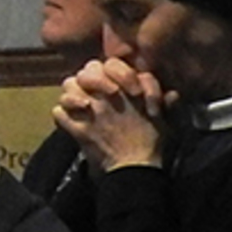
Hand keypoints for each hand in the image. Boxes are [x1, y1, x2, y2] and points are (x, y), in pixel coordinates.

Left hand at [56, 56, 170, 172]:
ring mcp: (88, 111)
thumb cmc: (151, 142)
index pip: (112, 63)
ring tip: (82, 102)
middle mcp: (105, 96)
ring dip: (73, 93)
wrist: (135, 168)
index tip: (119, 84)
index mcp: (127, 90)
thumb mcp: (163, 119)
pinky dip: (63, 114)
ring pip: (68, 86)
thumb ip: (164, 102)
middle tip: (97, 90)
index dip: (114, 70)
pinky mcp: (76, 127)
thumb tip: (172, 94)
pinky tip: (71, 119)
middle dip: (90, 77)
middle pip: (86, 71)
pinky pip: (58, 112)